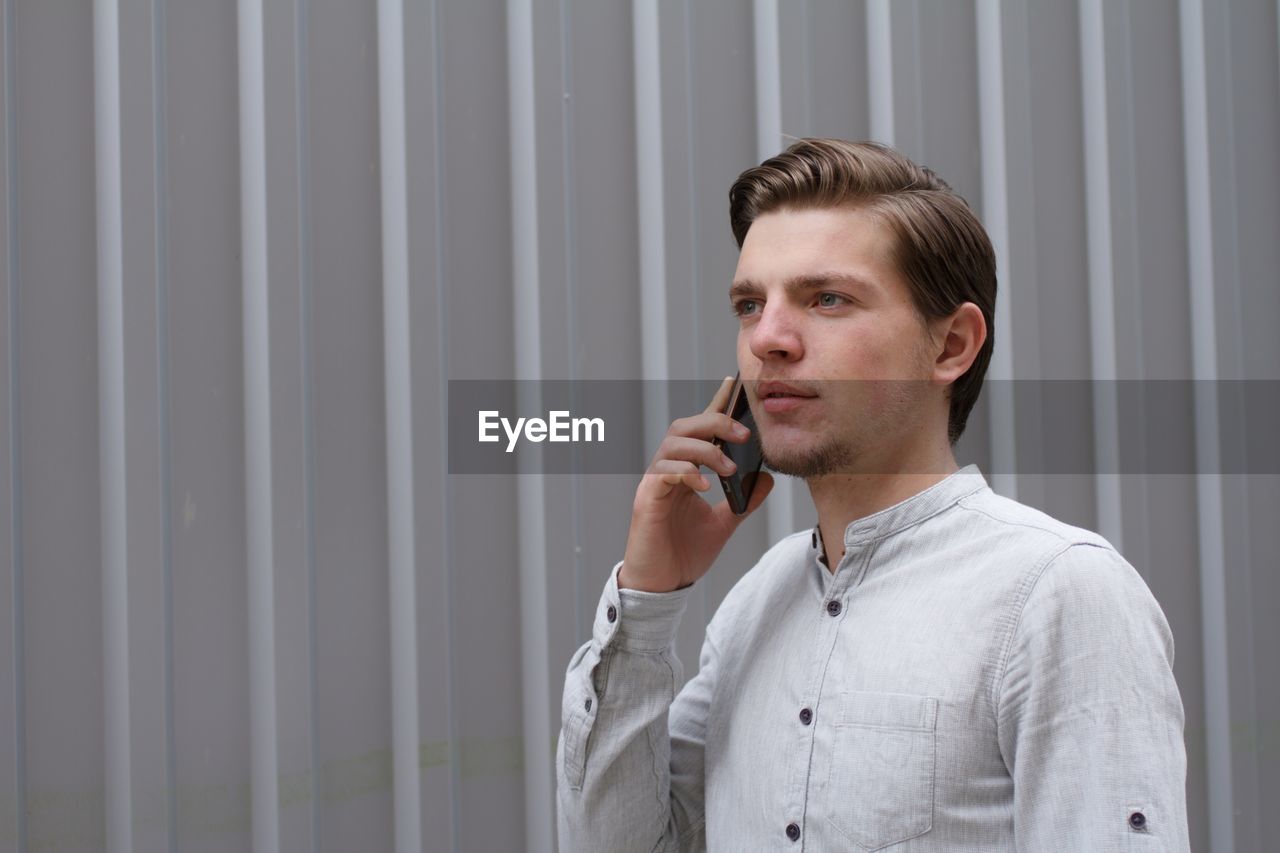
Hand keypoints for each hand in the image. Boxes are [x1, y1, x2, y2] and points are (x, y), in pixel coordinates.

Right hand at [618, 377, 773, 591]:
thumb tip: (767, 478)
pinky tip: (706, 485)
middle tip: (744, 434)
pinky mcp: (647, 500)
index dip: (715, 405)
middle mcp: (667, 471)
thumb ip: (743, 501)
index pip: (700, 430)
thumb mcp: (723, 524)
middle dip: (715, 422)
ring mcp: (654, 483)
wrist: (661, 586)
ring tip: (729, 466)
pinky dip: (687, 473)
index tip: (734, 385)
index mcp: (685, 472)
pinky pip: (663, 473)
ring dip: (705, 449)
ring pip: (673, 444)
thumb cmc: (683, 554)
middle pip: (684, 427)